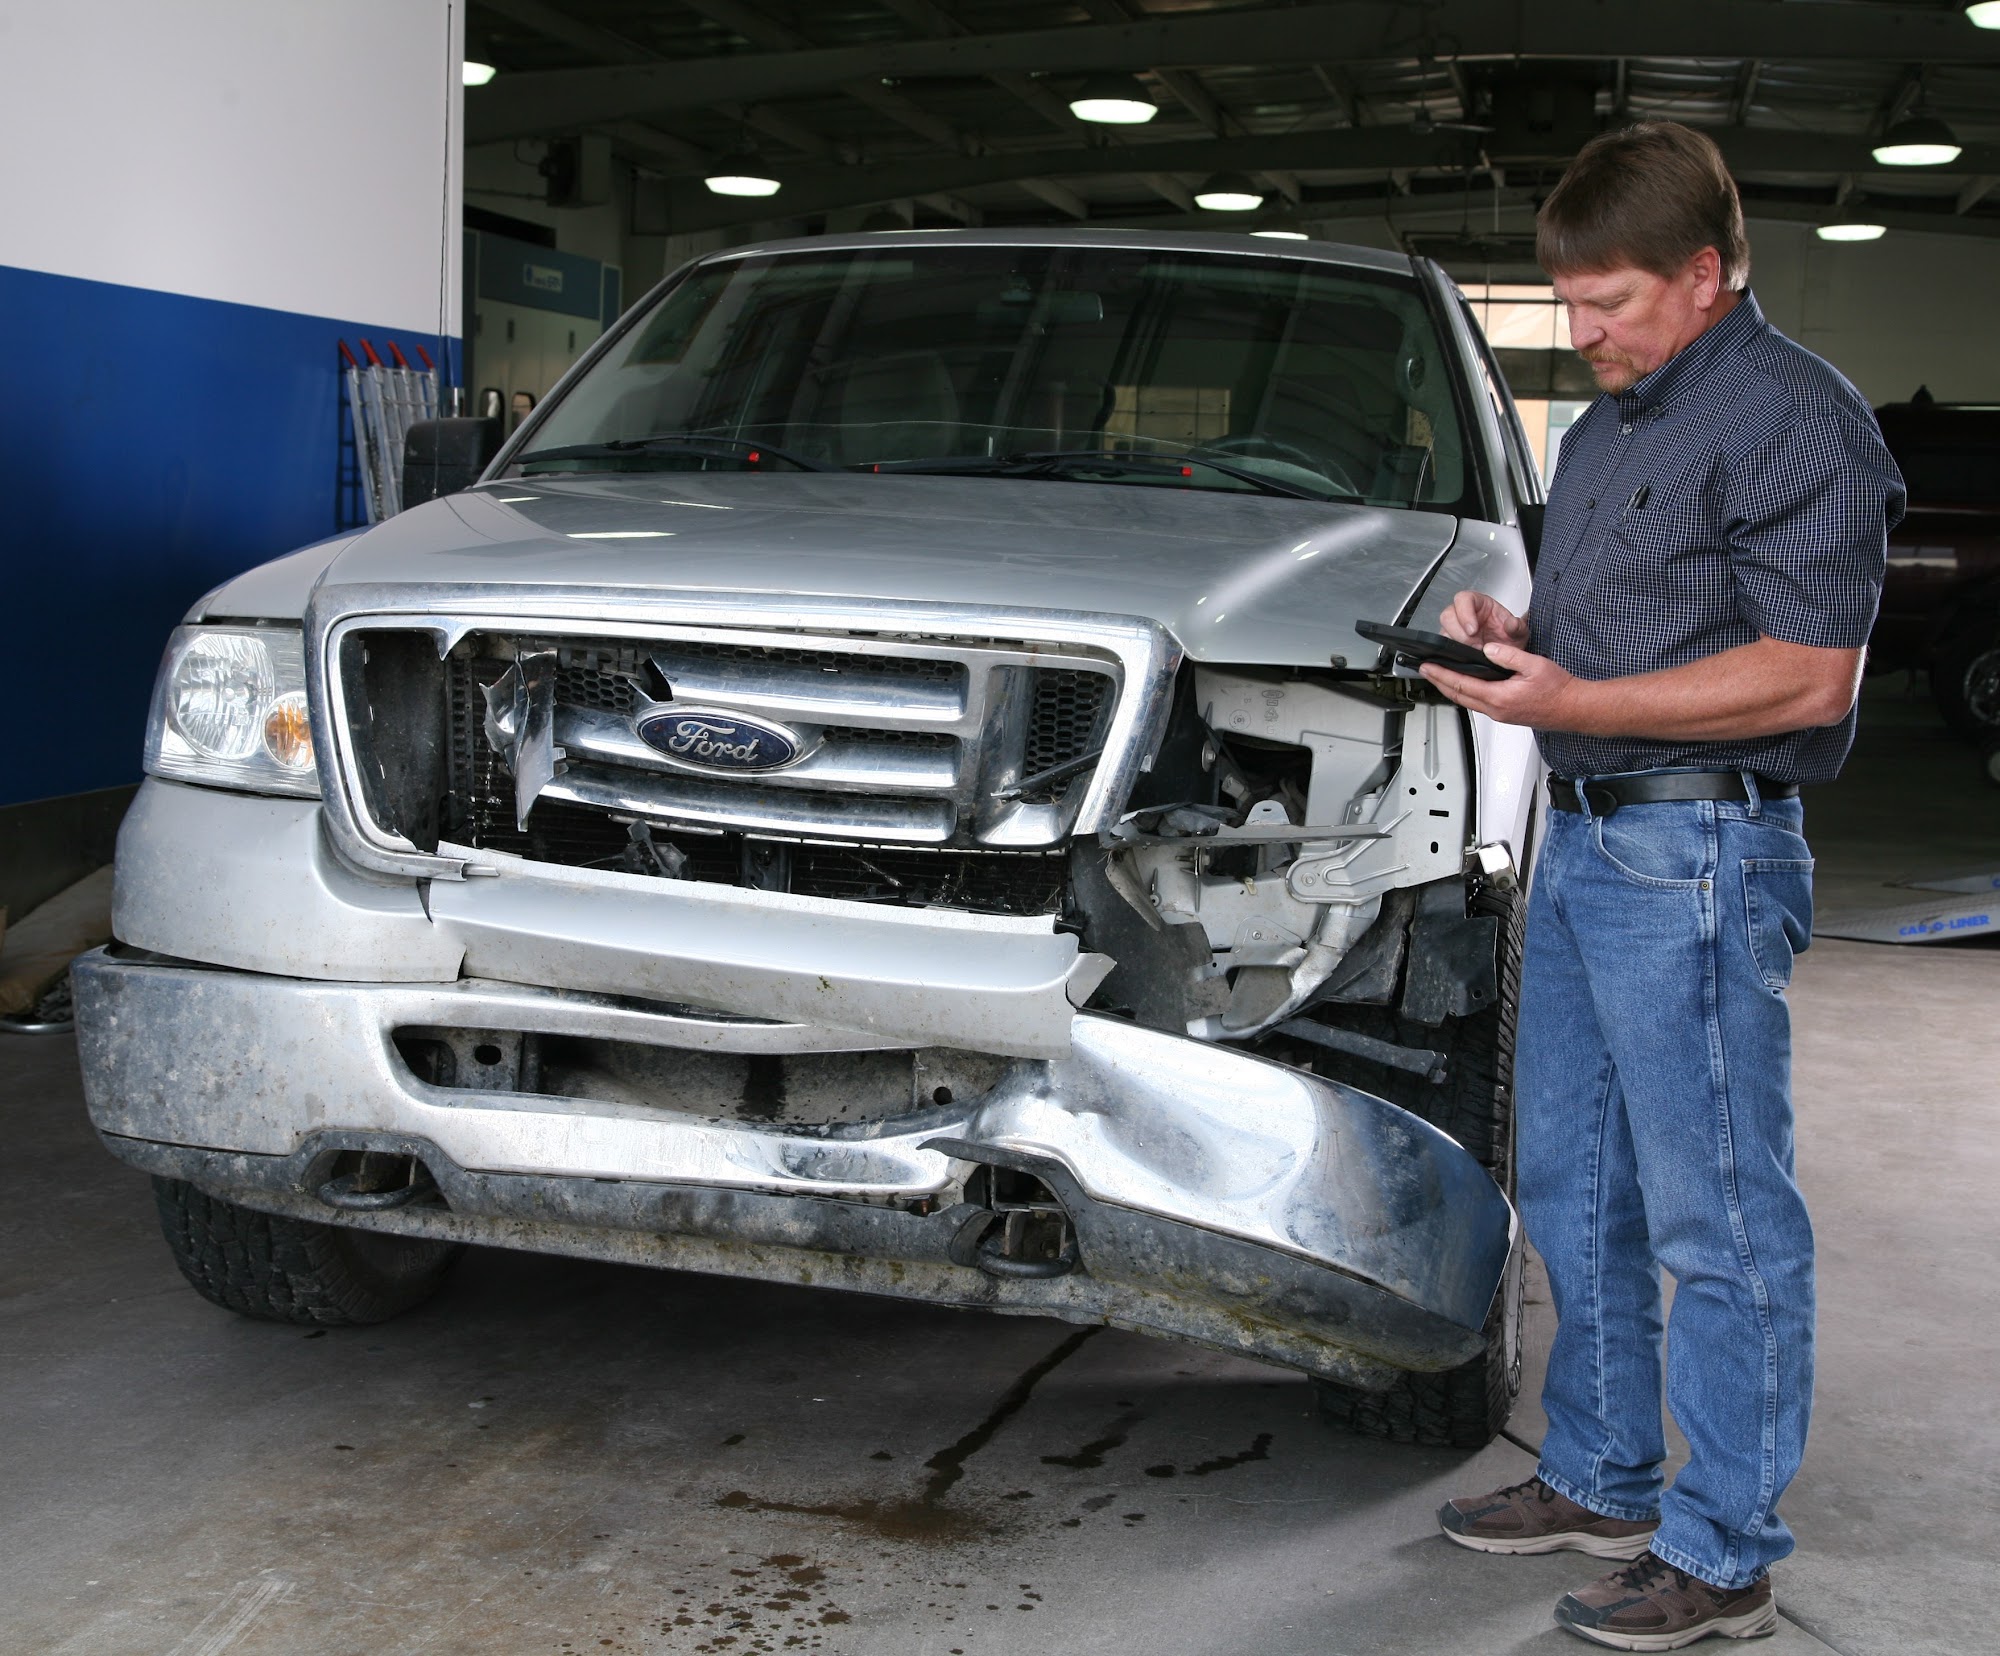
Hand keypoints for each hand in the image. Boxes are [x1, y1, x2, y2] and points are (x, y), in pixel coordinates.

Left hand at [1421, 640, 1587, 730]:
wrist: (1573, 708)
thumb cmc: (1558, 689)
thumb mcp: (1534, 664)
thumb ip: (1508, 655)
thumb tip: (1489, 648)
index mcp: (1500, 697)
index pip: (1462, 684)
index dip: (1442, 674)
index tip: (1428, 667)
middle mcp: (1496, 709)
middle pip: (1458, 696)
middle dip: (1439, 682)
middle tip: (1425, 671)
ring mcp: (1499, 715)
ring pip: (1466, 702)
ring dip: (1450, 689)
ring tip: (1438, 677)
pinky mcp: (1504, 715)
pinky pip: (1477, 705)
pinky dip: (1464, 694)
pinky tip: (1463, 687)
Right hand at [1437, 590, 1528, 650]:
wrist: (1508, 654)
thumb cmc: (1510, 638)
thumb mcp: (1519, 632)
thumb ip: (1517, 626)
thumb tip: (1511, 624)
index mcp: (1479, 604)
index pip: (1463, 599)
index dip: (1465, 613)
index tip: (1473, 629)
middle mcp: (1464, 614)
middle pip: (1448, 615)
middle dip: (1458, 632)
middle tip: (1473, 644)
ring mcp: (1456, 630)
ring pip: (1444, 632)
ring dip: (1456, 644)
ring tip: (1473, 652)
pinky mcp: (1452, 644)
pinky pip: (1444, 647)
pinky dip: (1453, 653)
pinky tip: (1466, 658)